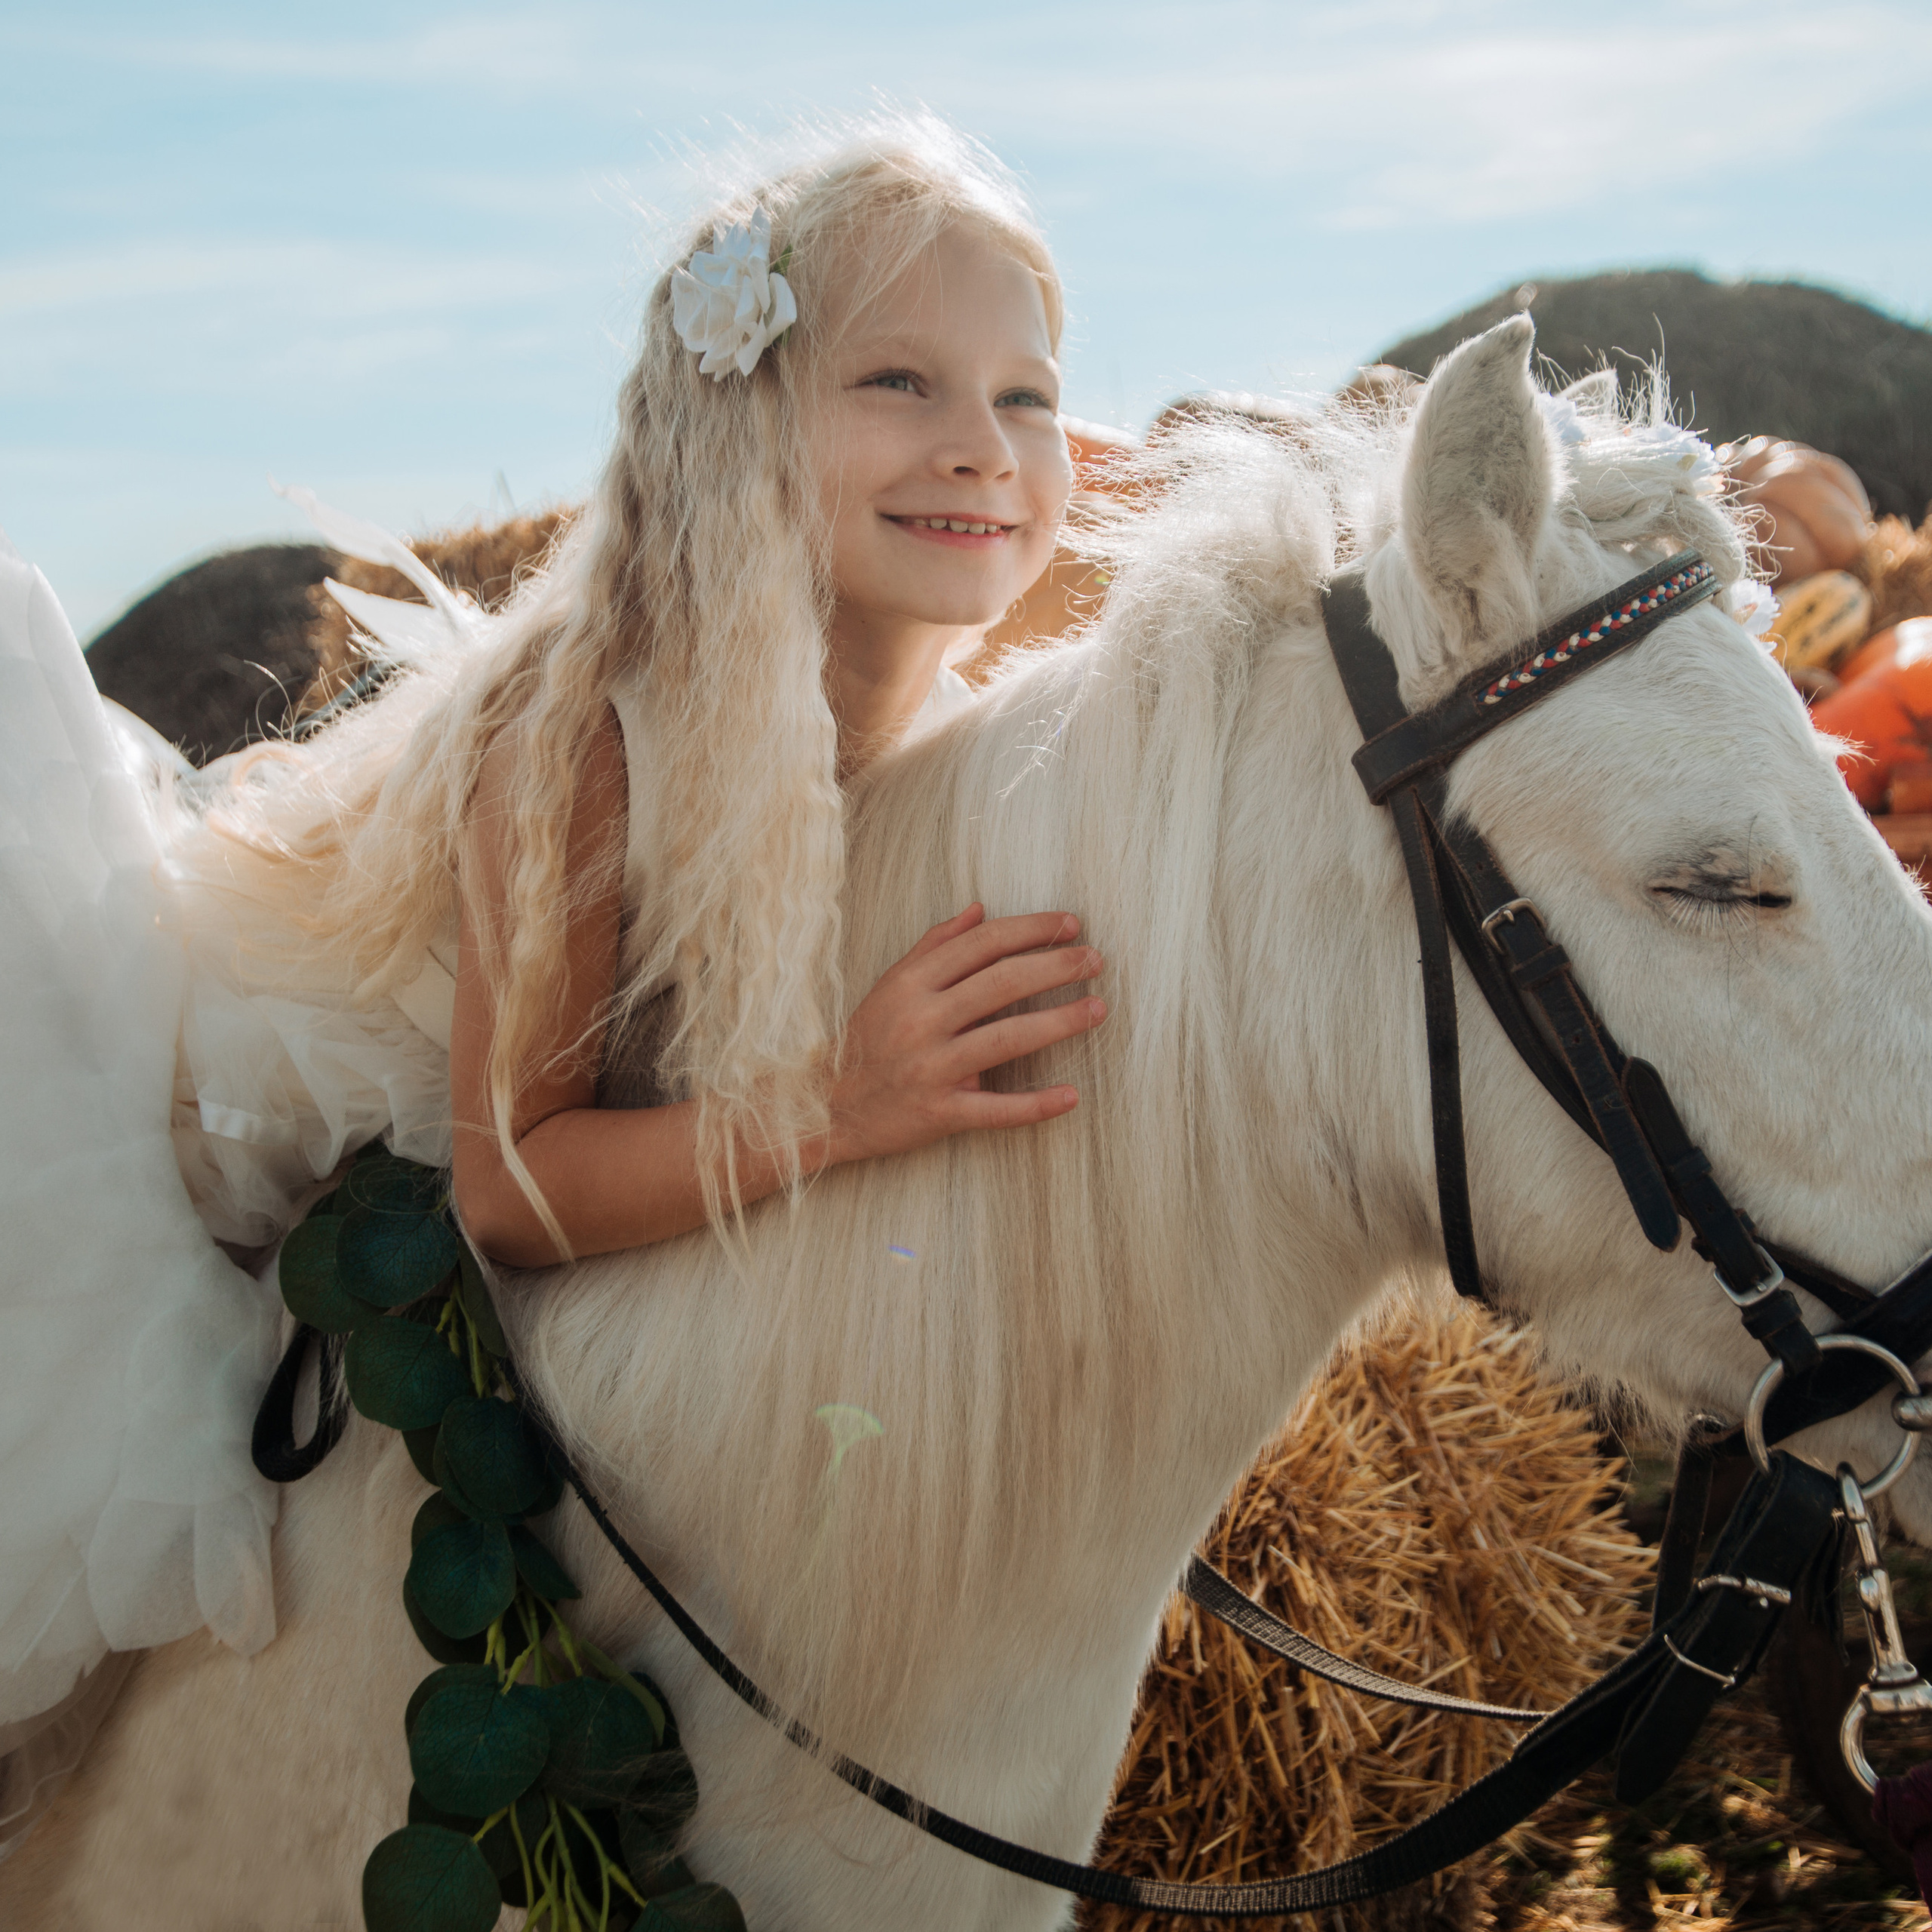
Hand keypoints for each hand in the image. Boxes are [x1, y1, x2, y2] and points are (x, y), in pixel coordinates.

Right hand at [826, 904, 1104, 1164]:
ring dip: (1059, 1022)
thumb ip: (935, 945)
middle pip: (1002, 983)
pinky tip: (1071, 1095)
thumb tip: (981, 910)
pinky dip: (1036, 1105)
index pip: (982, 944)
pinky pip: (996, 1110)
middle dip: (1056, 967)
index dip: (1031, 930)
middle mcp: (922, 1020)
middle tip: (1095, 960)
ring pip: (1007, 1039)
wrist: (828, 1106)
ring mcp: (931, 1068)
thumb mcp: (892, 984)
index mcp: (912, 983)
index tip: (1071, 924)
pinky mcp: (939, 1113)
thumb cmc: (868, 1039)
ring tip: (1098, 1009)